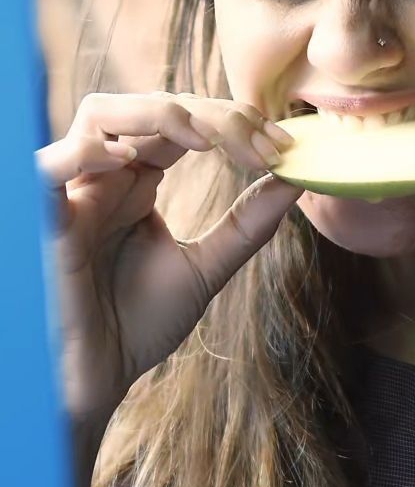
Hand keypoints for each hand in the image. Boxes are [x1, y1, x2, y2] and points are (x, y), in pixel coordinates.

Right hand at [35, 91, 299, 421]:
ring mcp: (75, 194)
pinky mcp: (46, 223)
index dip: (233, 121)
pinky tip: (131, 163)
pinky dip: (86, 152)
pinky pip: (46, 167)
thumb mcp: (206, 268)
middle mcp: (106, 177)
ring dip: (155, 113)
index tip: (281, 147)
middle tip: (257, 141)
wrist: (98, 380)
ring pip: (98, 113)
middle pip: (150, 106)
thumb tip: (297, 179)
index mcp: (138, 181)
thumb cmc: (138, 325)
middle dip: (209, 113)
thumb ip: (247, 224)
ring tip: (204, 139)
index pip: (183, 121)